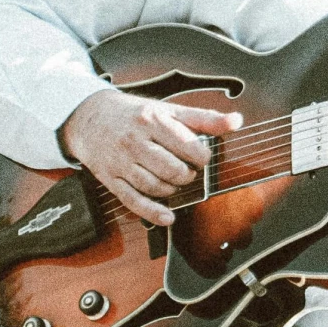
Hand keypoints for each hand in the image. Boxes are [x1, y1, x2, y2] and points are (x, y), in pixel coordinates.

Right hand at [59, 90, 239, 225]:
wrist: (90, 117)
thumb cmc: (136, 114)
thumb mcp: (169, 109)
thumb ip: (204, 118)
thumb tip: (237, 121)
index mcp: (152, 120)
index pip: (186, 145)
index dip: (202, 157)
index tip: (202, 158)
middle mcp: (135, 141)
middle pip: (170, 168)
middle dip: (187, 175)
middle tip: (189, 171)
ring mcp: (121, 161)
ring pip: (154, 185)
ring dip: (172, 189)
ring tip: (176, 182)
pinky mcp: (111, 179)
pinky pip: (133, 200)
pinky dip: (152, 212)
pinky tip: (168, 216)